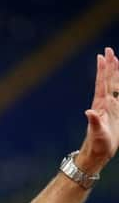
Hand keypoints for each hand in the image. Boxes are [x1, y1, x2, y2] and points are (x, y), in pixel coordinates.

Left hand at [79, 47, 118, 172]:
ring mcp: (109, 107)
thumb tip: (88, 111)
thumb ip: (94, 122)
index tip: (102, 56)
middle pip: (108, 80)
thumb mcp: (97, 133)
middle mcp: (104, 103)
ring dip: (114, 72)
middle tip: (108, 49)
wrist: (97, 152)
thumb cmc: (97, 144)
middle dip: (108, 65)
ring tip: (114, 59)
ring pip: (113, 85)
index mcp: (101, 105)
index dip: (103, 70)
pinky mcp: (115, 113)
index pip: (103, 83)